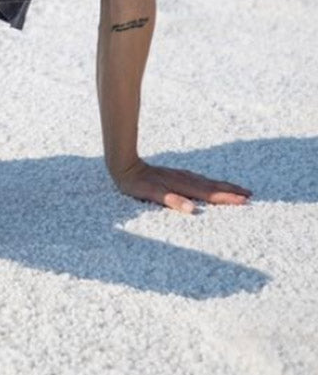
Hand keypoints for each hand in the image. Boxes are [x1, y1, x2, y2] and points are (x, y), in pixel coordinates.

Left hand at [112, 157, 251, 213]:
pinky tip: (211, 185)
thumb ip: (171, 201)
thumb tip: (192, 209)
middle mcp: (184, 179)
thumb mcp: (150, 194)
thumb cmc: (136, 183)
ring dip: (223, 186)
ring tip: (238, 190)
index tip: (245, 200)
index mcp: (182, 185)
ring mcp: (180, 176)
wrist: (123, 164)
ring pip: (206, 182)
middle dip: (231, 191)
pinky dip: (210, 183)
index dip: (227, 198)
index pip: (209, 194)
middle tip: (250, 195)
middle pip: (212, 186)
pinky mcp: (175, 175)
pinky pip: (198, 180)